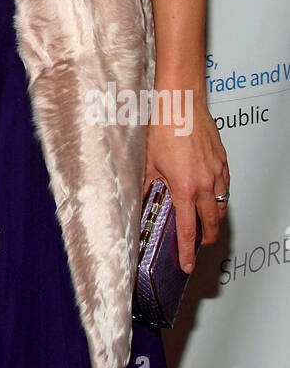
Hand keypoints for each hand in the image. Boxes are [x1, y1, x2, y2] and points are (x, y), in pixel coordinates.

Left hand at [143, 93, 228, 272]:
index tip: (187, 265)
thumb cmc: (163, 126)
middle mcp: (205, 184)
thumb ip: (147, 185)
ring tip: (203, 221)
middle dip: (206, 238)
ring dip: (213, 218)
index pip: (188, 231)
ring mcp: (217, 172)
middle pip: (211, 223)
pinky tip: (209, 192)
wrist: (181, 102)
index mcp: (185, 189)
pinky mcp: (223, 160)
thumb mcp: (148, 161)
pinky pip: (225, 185)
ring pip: (221, 205)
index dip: (188, 252)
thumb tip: (141, 200)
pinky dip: (219, 195)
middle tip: (198, 245)